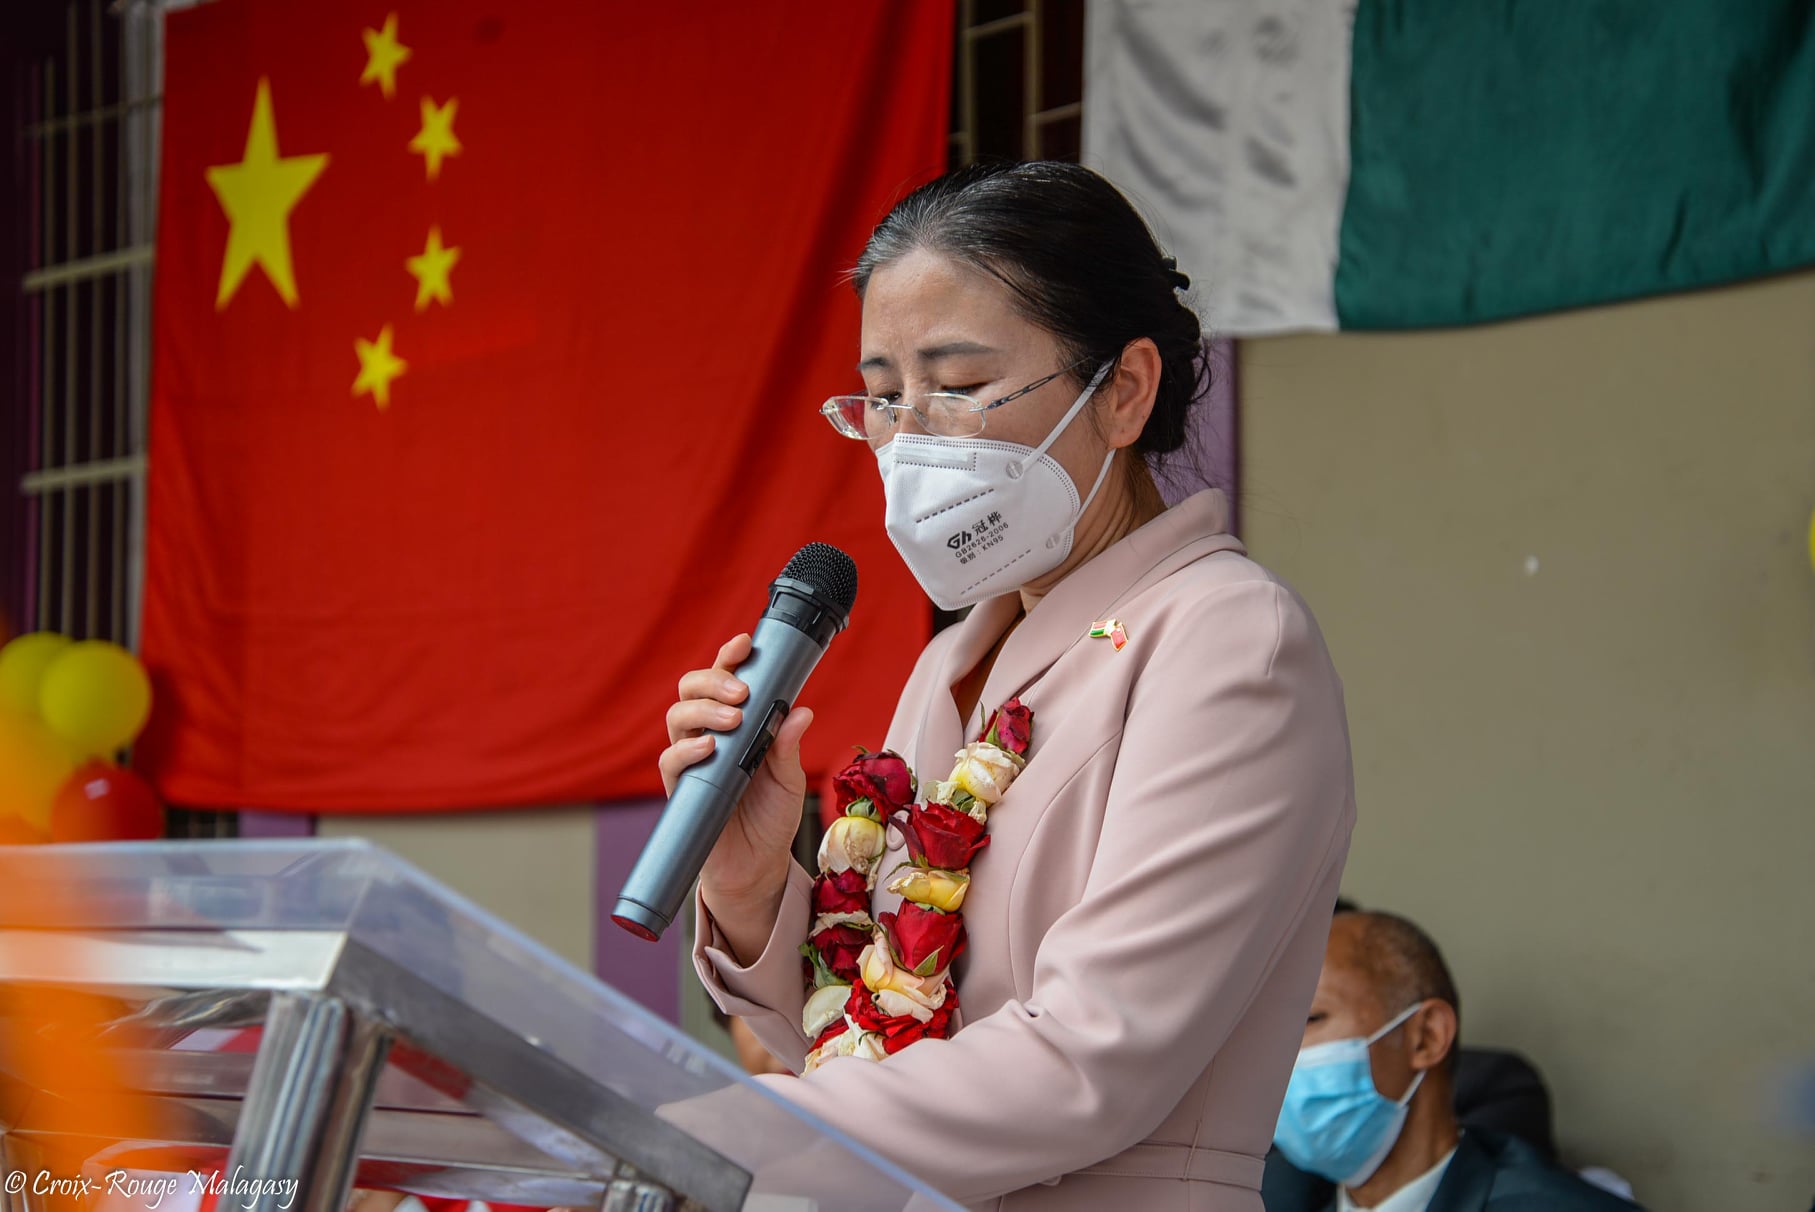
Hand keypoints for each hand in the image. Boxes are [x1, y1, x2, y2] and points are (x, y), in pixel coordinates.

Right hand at [661, 634, 812, 947]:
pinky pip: (670, 761)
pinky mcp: (681, 789)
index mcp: (736, 723)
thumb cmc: (771, 816)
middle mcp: (708, 734)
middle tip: (741, 692)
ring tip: (733, 720)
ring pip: (677, 717)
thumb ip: (788, 745)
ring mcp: (691, 759)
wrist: (757, 865)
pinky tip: (709, 748)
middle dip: (713, 680)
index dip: (730, 657)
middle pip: (692, 689)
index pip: (725, 679)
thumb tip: (800, 711)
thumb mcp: (789, 779)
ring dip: (703, 711)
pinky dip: (687, 750)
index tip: (745, 643)